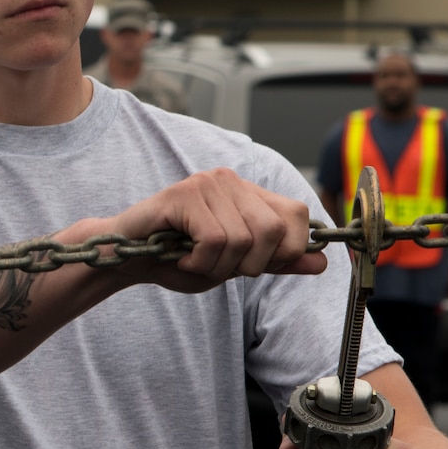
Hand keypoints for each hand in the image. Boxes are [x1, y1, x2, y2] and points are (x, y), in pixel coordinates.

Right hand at [100, 169, 323, 293]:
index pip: (297, 215)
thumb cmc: (176, 259)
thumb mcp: (234, 266)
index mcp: (248, 194)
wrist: (125, 258)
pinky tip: (181, 258)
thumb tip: (322, 263)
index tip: (255, 266)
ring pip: (243, 240)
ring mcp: (208, 183)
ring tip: (193, 261)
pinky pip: (215, 240)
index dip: (286, 250)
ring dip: (217, 267)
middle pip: (273, 232)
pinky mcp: (184, 194)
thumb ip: (275, 261)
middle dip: (248, 265)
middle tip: (216, 266)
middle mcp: (232, 181)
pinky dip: (199, 262)